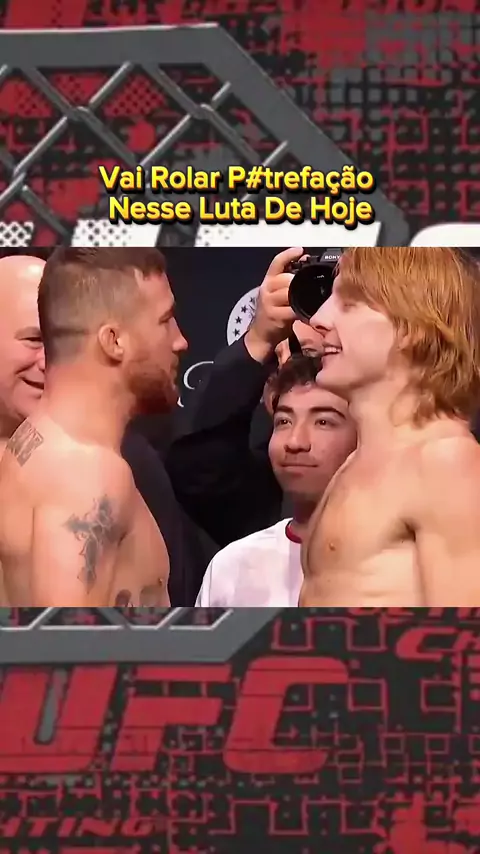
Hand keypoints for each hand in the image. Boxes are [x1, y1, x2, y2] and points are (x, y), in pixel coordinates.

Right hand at [244, 246, 303, 362]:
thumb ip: (288, 280)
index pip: (276, 263)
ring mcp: (269, 303)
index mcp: (268, 281)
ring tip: (308, 300)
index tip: (300, 250)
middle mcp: (266, 289)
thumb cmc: (273, 312)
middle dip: (299, 281)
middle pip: (286, 278)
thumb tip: (304, 262)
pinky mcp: (274, 316)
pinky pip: (291, 310)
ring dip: (300, 297)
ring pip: (289, 293)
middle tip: (309, 286)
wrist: (261, 334)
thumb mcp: (277, 294)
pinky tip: (304, 313)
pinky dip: (300, 312)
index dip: (288, 254)